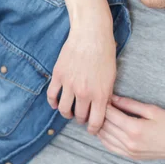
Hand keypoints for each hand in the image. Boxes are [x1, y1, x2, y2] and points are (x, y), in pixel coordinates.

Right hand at [47, 5, 115, 134]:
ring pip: (64, 109)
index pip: (96, 122)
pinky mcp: (58, 76)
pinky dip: (53, 103)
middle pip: (79, 116)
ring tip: (70, 111)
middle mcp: (84, 92)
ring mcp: (69, 85)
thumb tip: (103, 108)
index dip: (94, 129)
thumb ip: (107, 94)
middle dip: (81, 119)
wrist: (91, 34)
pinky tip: (56, 104)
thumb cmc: (105, 52)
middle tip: (82, 117)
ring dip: (67, 113)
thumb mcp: (112, 75)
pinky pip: (52, 96)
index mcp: (100, 94)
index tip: (92, 129)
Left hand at [97, 96, 164, 162]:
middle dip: (100, 114)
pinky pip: (111, 148)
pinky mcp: (132, 156)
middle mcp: (130, 142)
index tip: (103, 96)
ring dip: (100, 126)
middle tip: (100, 103)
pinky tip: (105, 130)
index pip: (111, 115)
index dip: (105, 104)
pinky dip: (105, 138)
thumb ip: (131, 104)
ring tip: (100, 115)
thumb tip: (115, 98)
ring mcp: (130, 152)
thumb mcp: (153, 110)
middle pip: (106, 126)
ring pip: (106, 138)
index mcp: (135, 129)